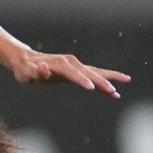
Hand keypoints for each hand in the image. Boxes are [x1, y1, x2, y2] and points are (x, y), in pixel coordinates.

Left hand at [13, 49, 129, 98]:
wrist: (27, 61)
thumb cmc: (26, 69)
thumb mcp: (27, 72)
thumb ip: (35, 72)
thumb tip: (43, 68)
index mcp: (60, 65)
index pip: (73, 74)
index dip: (82, 80)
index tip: (92, 88)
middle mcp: (71, 63)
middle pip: (89, 72)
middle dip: (101, 82)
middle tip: (113, 91)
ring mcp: (76, 66)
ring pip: (96, 72)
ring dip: (110, 78)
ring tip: (126, 81)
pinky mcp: (78, 70)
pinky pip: (95, 74)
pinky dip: (106, 80)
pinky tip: (118, 88)